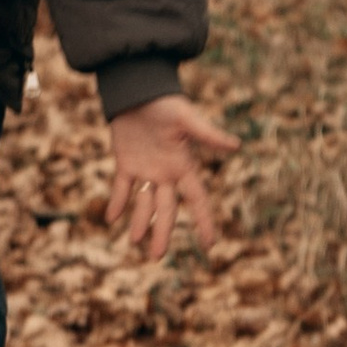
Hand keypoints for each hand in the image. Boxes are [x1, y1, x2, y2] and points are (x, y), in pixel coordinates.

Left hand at [105, 93, 237, 260]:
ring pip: (144, 203)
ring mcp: (146, 169)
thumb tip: (236, 146)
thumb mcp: (187, 119)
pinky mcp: (126, 162)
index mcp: (183, 165)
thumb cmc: (166, 102)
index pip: (197, 199)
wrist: (139, 89)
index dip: (203, 221)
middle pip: (166, 209)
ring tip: (134, 242)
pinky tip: (110, 218)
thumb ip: (208, 135)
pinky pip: (121, 187)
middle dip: (162, 232)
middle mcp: (166, 172)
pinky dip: (116, 202)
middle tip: (157, 257)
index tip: (209, 244)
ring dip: (139, 222)